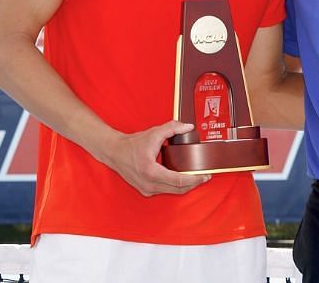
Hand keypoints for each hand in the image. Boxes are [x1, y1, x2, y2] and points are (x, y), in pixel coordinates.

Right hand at [95, 120, 210, 196]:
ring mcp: (147, 190)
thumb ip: (172, 128)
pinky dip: (175, 186)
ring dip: (185, 186)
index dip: (194, 179)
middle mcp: (149, 184)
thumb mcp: (153, 133)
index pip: (179, 181)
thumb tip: (188, 127)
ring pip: (173, 192)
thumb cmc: (131, 144)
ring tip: (195, 177)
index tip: (205, 175)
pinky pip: (165, 191)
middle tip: (205, 176)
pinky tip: (181, 179)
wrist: (114, 152)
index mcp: (151, 172)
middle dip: (194, 183)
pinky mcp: (146, 191)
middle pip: (179, 189)